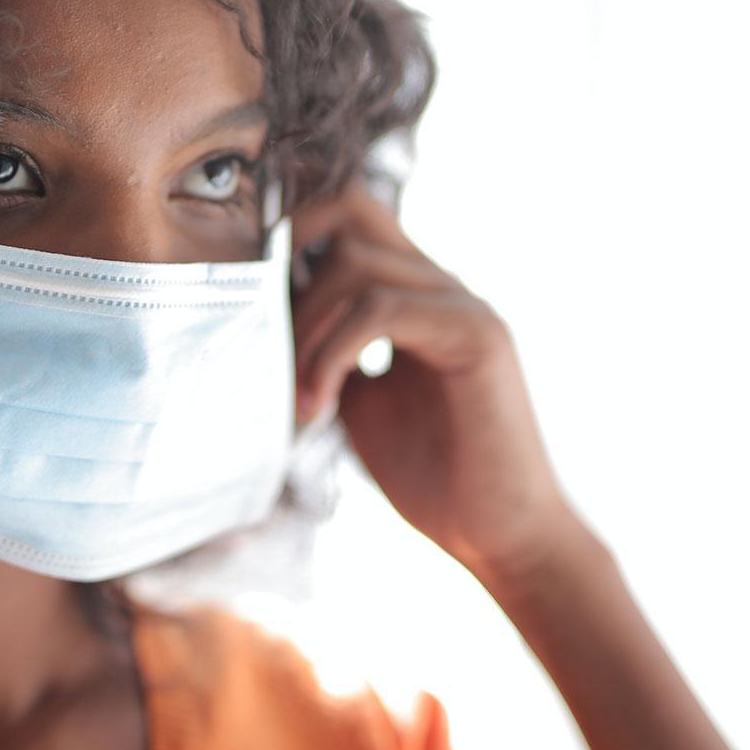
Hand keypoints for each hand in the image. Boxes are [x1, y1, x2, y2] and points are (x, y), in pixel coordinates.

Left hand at [290, 180, 578, 582]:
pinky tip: (319, 405)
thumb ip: (329, 354)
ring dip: (305, 330)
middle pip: (349, 212)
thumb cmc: (433, 477)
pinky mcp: (478, 334)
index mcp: (414, 294)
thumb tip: (263, 331)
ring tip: (298, 399)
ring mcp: (463, 303)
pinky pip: (381, 309)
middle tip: (266, 349)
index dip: (292, 235)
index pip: (350, 215)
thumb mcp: (360, 403)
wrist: (499, 536)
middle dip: (289, 274)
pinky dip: (332, 353)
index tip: (250, 302)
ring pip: (356, 264)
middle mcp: (441, 285)